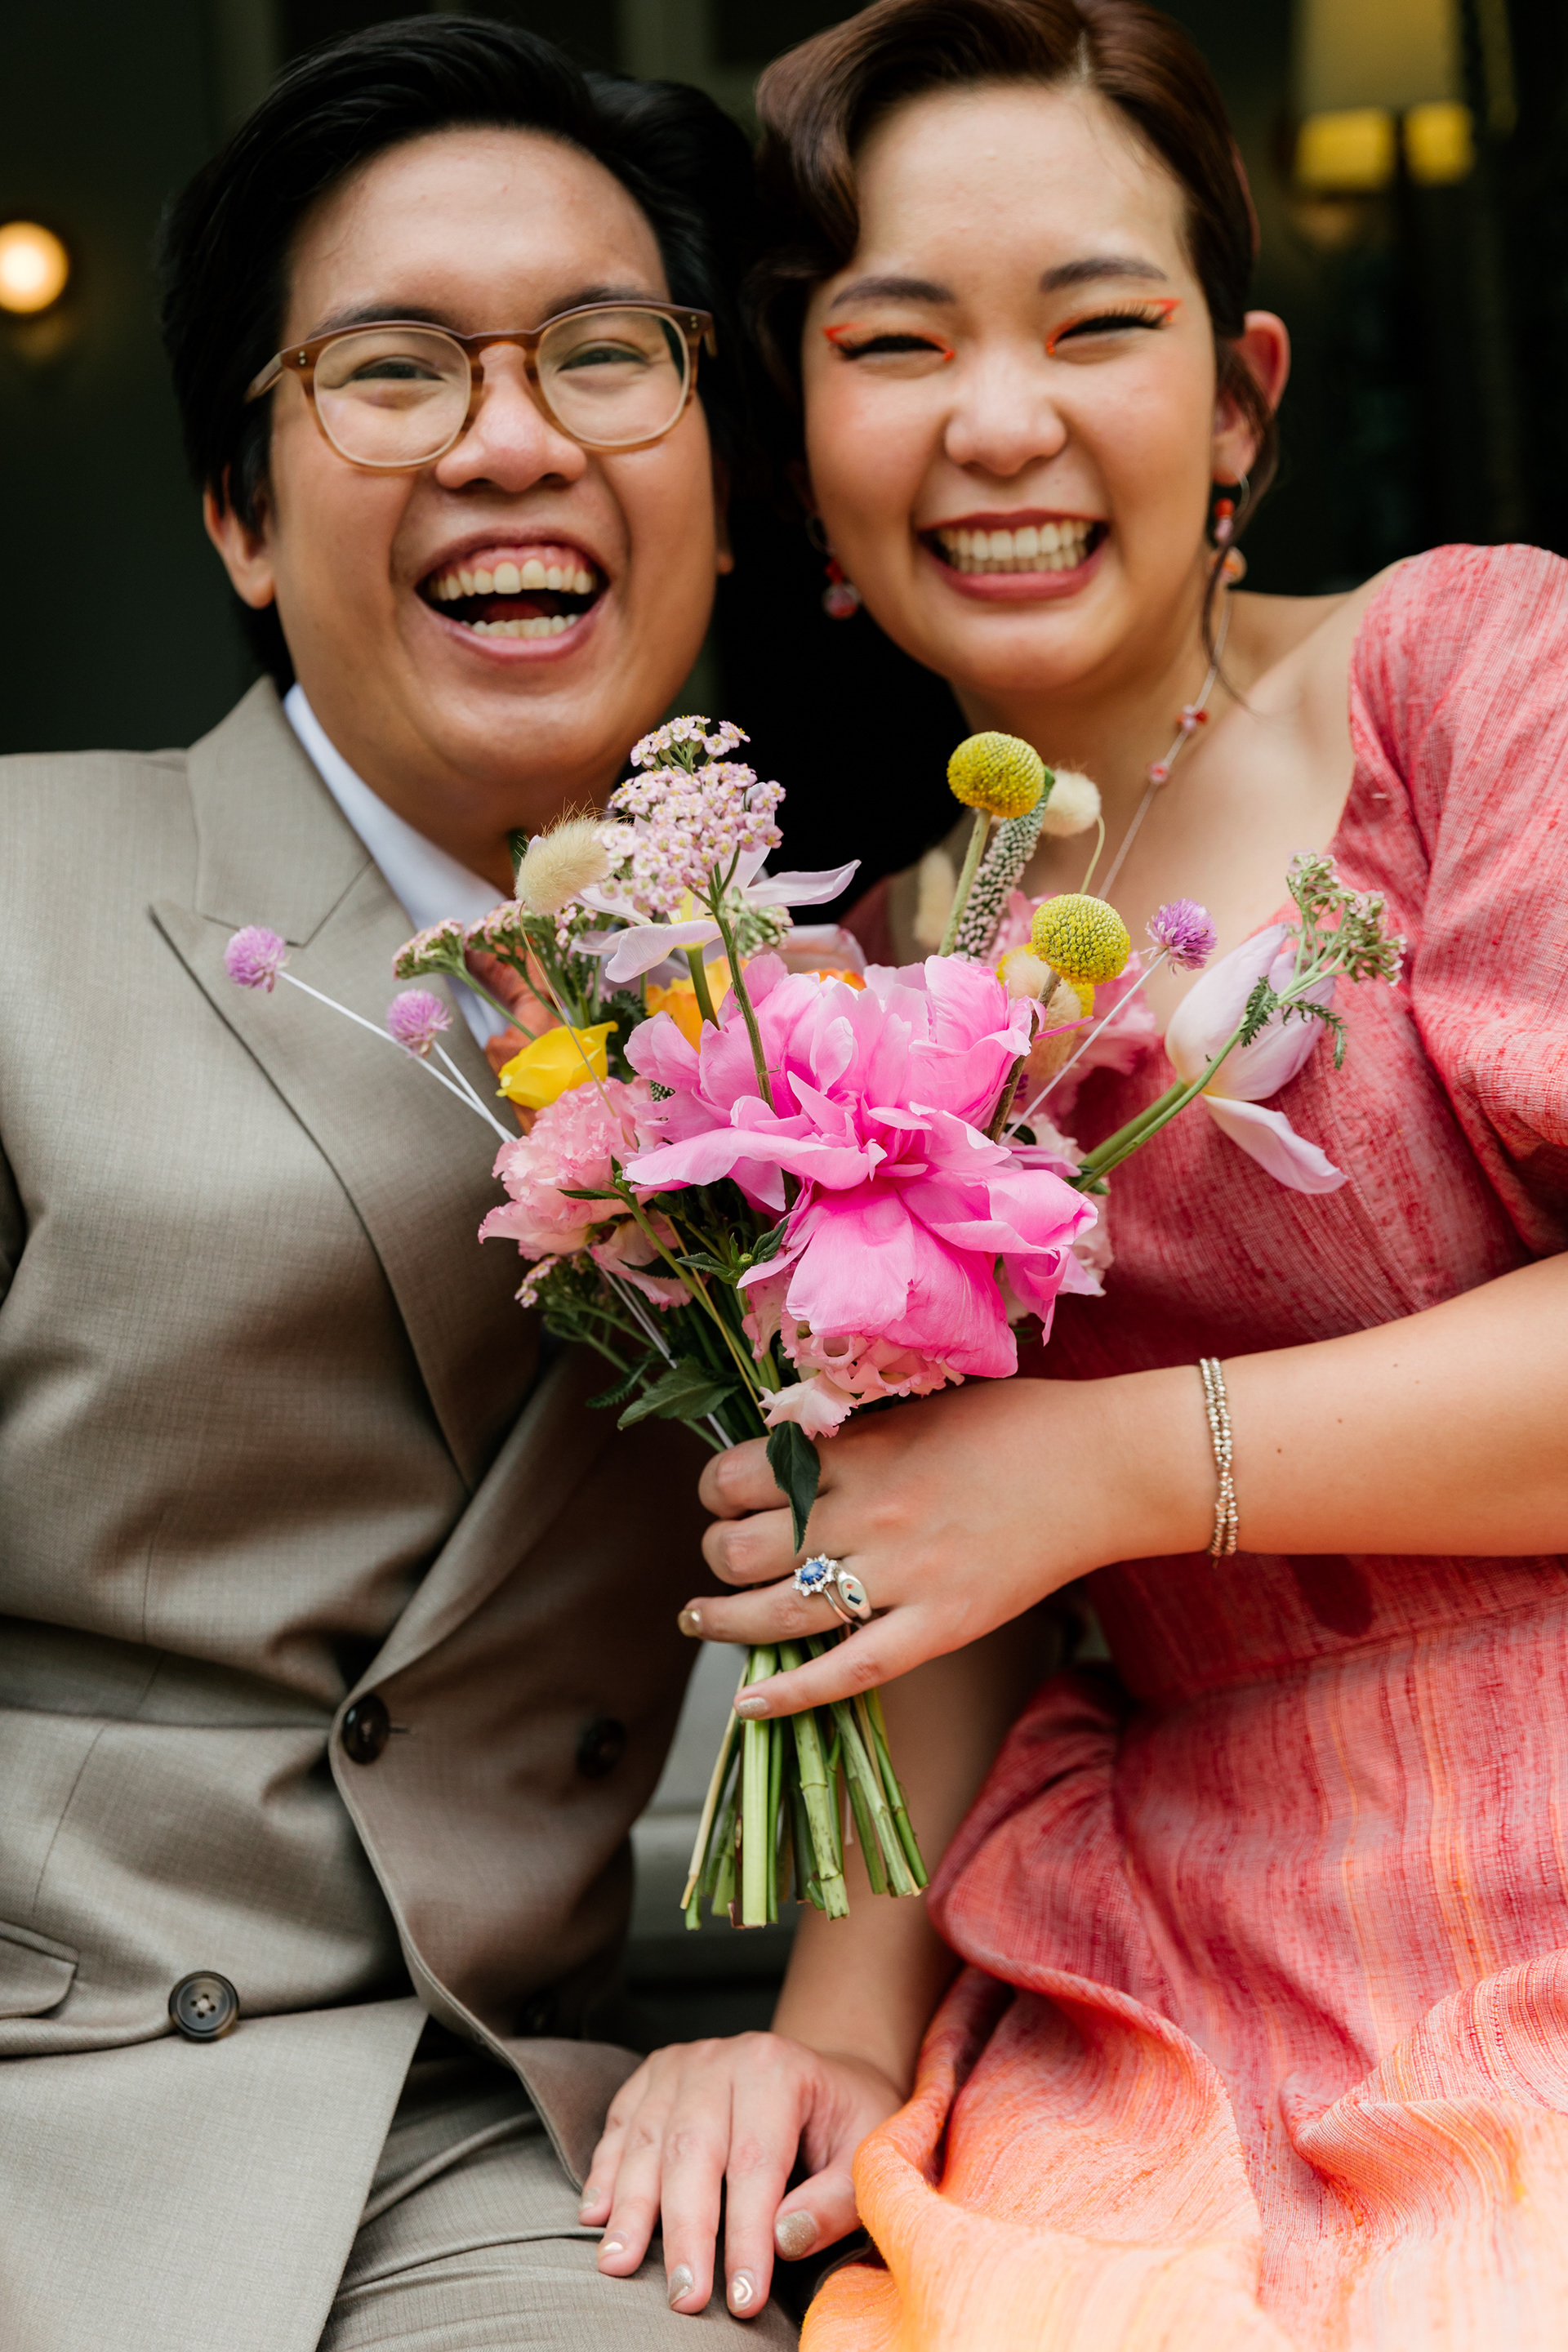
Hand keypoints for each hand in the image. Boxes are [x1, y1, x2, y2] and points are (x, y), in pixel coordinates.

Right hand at [582, 2031, 901, 2318]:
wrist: (826, 2074)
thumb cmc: (846, 2119)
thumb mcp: (866, 2153)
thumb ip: (834, 2201)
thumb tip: (784, 2241)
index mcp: (777, 2069)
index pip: (755, 2163)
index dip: (746, 2235)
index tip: (742, 2298)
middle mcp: (723, 2057)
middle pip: (692, 2149)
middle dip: (684, 2231)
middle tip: (683, 2297)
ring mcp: (683, 2062)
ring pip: (647, 2138)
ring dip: (630, 2206)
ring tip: (618, 2263)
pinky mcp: (655, 2074)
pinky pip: (622, 2121)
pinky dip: (605, 2169)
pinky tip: (596, 2215)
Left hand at [686, 1372, 1206, 1716]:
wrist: (1105, 1466)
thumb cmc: (1019, 1424)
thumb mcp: (919, 1404)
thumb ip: (852, 1434)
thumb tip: (782, 1454)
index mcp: (860, 1453)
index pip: (740, 1476)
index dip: (714, 1488)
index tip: (720, 1494)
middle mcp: (867, 1515)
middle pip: (742, 1550)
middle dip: (714, 1554)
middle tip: (719, 1555)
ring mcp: (902, 1578)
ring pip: (776, 1614)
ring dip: (722, 1621)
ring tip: (702, 1617)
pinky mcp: (940, 1629)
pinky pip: (849, 1671)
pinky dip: (790, 1692)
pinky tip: (750, 1700)